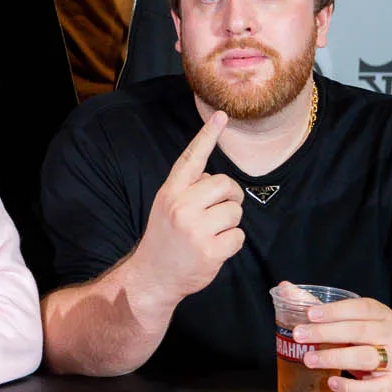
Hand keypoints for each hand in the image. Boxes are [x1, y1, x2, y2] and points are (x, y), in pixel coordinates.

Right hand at [132, 111, 242, 299]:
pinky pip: (239, 236)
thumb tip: (216, 181)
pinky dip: (231, 244)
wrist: (153, 276)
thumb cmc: (166, 238)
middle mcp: (181, 206)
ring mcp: (195, 229)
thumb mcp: (166, 207)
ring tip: (210, 234)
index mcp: (170, 192)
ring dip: (230, 223)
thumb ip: (188, 190)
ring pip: (235, 212)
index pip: (191, 158)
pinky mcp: (210, 251)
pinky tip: (214, 250)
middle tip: (220, 211)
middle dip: (231, 197)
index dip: (207, 136)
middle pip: (226, 185)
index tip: (221, 115)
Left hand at [297, 297, 391, 391]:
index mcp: (381, 315)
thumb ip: (320, 309)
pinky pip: (372, 388)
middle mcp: (391, 335)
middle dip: (326, 332)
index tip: (310, 314)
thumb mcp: (352, 324)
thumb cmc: (371, 345)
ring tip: (308, 359)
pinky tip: (332, 382)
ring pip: (364, 357)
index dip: (335, 310)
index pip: (360, 308)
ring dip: (333, 357)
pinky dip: (351, 387)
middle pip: (359, 331)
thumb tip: (285, 288)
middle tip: (298, 335)